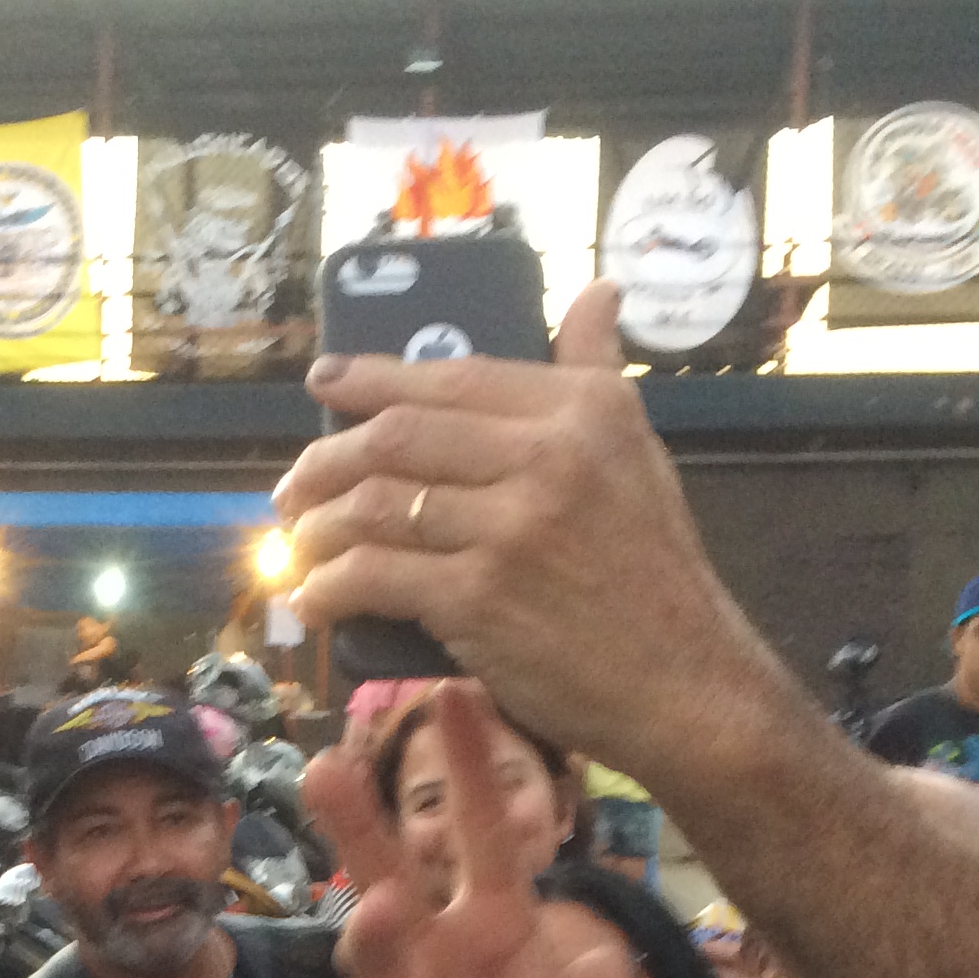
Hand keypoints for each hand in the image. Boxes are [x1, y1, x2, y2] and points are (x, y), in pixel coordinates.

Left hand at [280, 282, 804, 804]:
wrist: (683, 682)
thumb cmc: (654, 571)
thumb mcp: (639, 452)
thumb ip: (599, 372)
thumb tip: (597, 295)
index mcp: (581, 410)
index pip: (453, 378)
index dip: (373, 378)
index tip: (323, 384)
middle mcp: (545, 456)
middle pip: (396, 435)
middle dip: (325, 458)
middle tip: (295, 484)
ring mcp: (507, 528)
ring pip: (374, 504)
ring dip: (317, 526)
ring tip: (299, 543)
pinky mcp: (477, 598)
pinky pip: (374, 575)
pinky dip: (329, 587)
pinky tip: (314, 599)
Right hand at [305, 686, 633, 977]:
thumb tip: (610, 967)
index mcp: (491, 918)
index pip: (481, 831)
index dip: (471, 767)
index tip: (457, 692)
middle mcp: (434, 944)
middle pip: (391, 869)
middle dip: (359, 823)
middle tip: (328, 765)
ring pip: (371, 950)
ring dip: (370, 927)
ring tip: (376, 905)